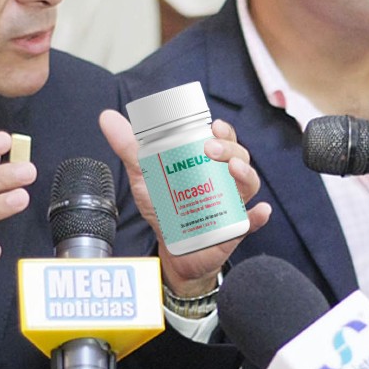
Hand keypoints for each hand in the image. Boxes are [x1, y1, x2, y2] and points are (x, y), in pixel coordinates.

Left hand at [101, 108, 270, 295]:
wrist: (173, 250)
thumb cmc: (165, 209)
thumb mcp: (145, 177)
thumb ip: (130, 149)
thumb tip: (108, 117)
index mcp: (207, 164)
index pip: (223, 140)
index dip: (223, 131)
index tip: (214, 125)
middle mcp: (225, 180)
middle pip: (238, 157)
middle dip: (229, 148)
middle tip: (210, 149)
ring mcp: (233, 204)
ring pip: (248, 184)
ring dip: (245, 174)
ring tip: (233, 168)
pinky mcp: (235, 229)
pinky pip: (252, 222)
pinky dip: (257, 216)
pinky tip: (259, 211)